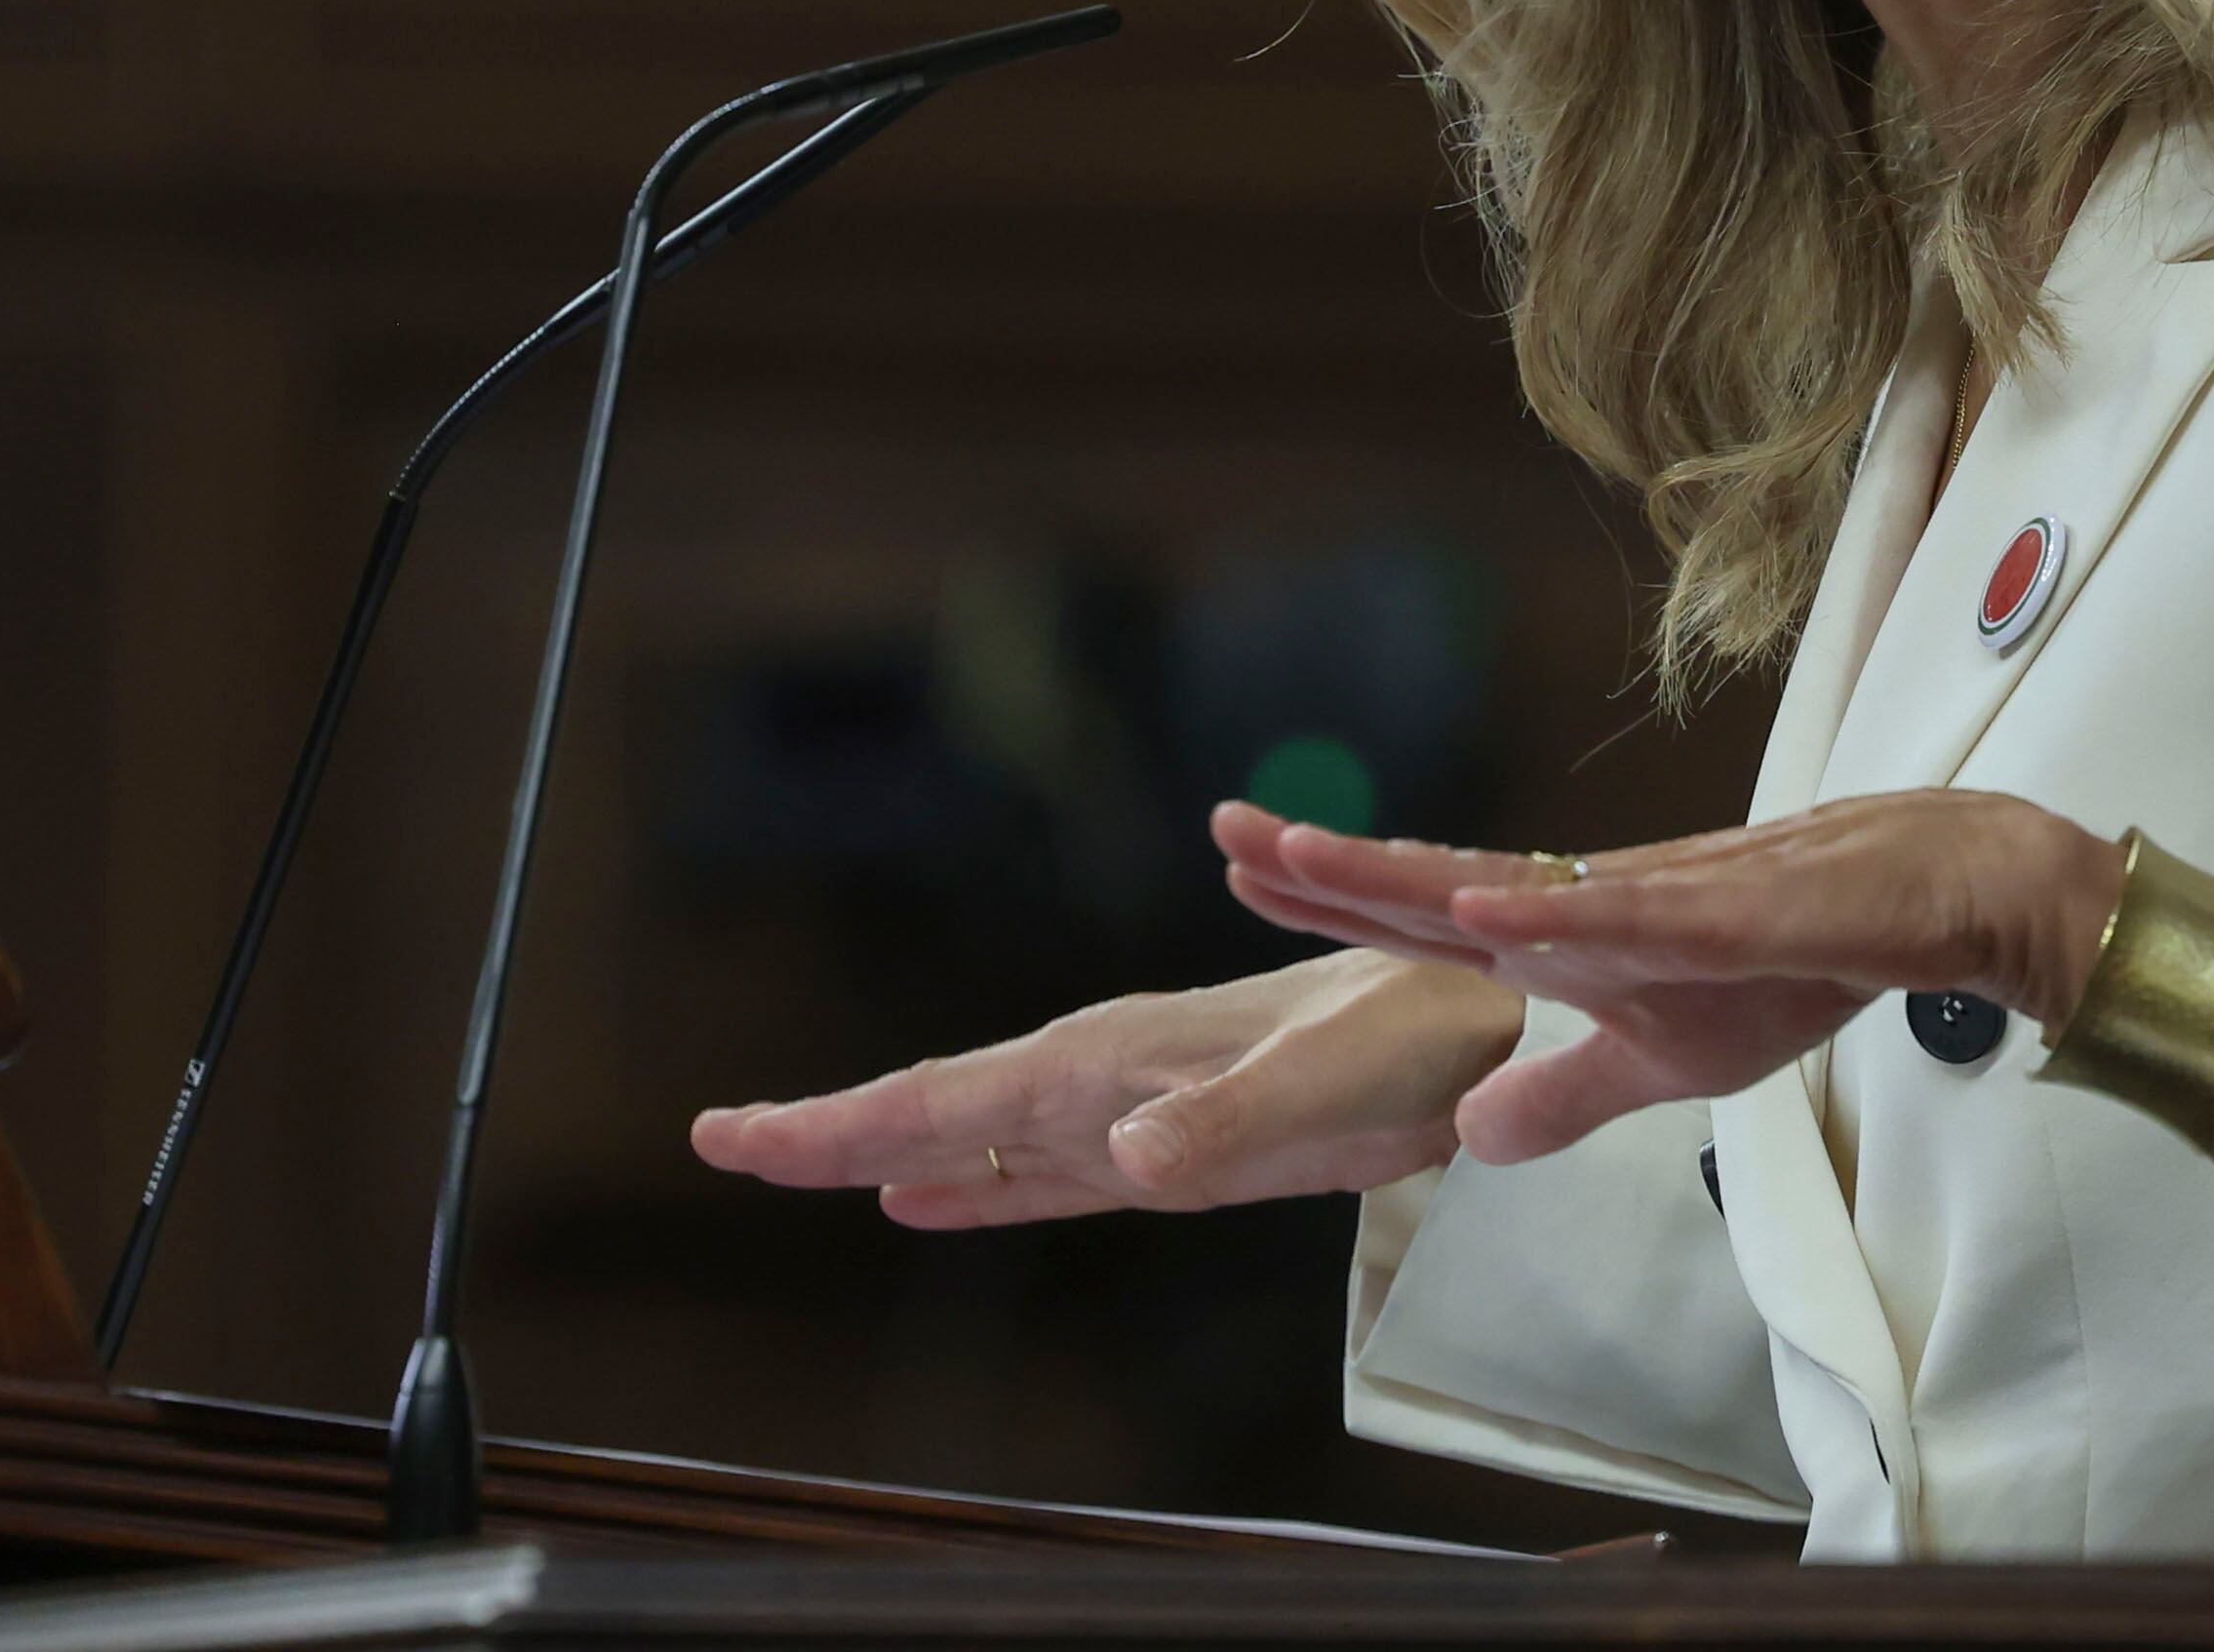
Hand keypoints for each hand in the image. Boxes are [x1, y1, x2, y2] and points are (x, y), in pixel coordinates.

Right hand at [688, 947, 1523, 1225]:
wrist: (1492, 1012)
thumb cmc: (1420, 1041)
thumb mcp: (1326, 1087)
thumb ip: (1224, 1124)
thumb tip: (1121, 1160)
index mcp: (1118, 1059)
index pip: (949, 1097)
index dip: (841, 1125)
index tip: (735, 1136)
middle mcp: (1109, 1076)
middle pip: (940, 1108)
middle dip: (830, 1131)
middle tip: (721, 1142)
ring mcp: (1137, 1107)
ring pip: (981, 1136)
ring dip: (891, 1154)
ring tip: (798, 1165)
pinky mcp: (1179, 1145)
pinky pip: (1047, 1170)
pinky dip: (980, 1185)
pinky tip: (931, 1201)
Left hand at [1216, 791, 2125, 1166]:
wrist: (1931, 891)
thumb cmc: (1799, 955)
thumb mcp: (1666, 1060)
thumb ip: (1563, 1094)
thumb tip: (1463, 1139)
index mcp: (1572, 942)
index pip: (1428, 923)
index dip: (1332, 901)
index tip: (1236, 867)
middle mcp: (1593, 906)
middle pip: (1441, 889)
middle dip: (1330, 868)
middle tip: (1228, 830)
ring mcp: (1657, 902)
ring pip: (1513, 889)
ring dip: (1411, 876)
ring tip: (1311, 859)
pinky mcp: (1731, 913)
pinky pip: (1630, 919)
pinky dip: (1555, 915)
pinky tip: (1488, 908)